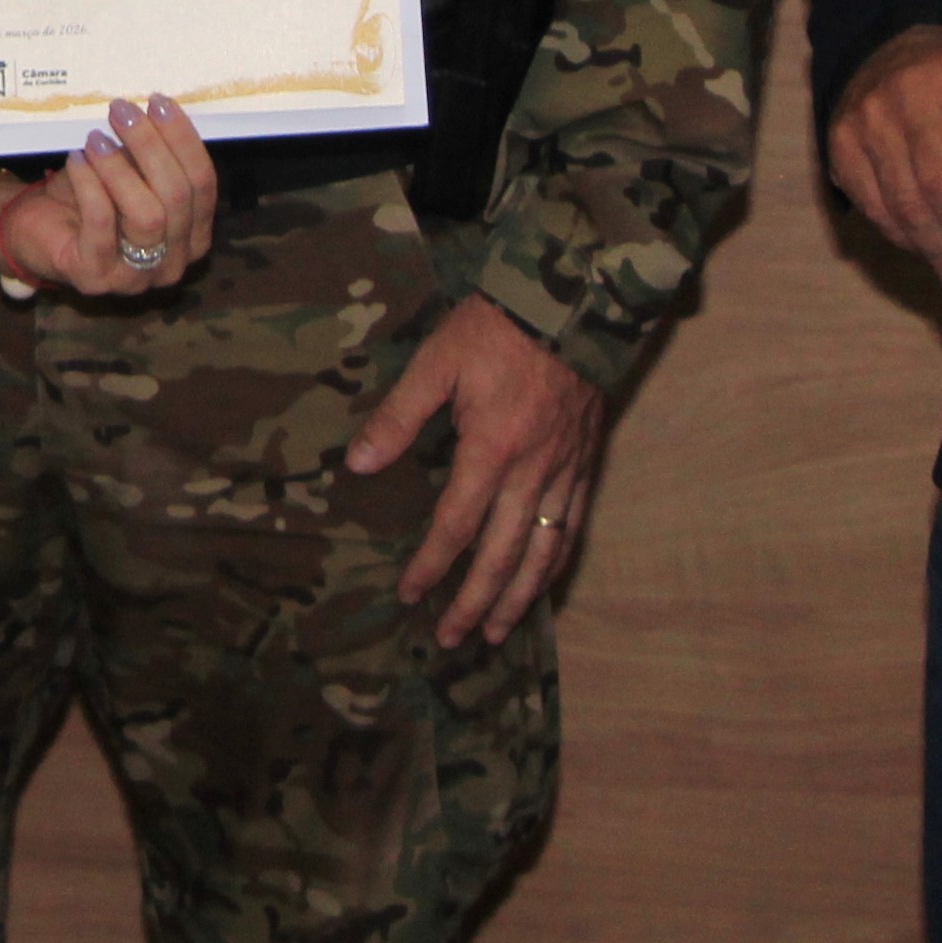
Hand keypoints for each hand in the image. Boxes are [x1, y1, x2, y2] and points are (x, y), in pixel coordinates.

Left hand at [0, 98, 219, 297]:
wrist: (35, 229)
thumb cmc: (90, 197)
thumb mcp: (129, 171)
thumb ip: (150, 153)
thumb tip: (157, 110)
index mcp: (194, 236)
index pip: (203, 184)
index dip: (184, 139)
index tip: (158, 102)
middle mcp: (174, 263)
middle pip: (178, 197)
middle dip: (151, 146)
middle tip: (122, 111)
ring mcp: (137, 278)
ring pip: (148, 215)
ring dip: (120, 168)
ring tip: (95, 138)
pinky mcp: (95, 278)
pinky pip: (102, 224)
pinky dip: (90, 185)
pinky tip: (76, 160)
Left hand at [349, 297, 607, 649]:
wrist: (572, 304)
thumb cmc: (498, 328)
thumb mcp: (437, 362)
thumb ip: (398, 417)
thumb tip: (357, 464)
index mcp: (491, 450)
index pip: (456, 526)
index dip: (431, 565)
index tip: (410, 594)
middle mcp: (531, 473)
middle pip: (502, 555)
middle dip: (476, 603)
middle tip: (453, 638)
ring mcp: (563, 472)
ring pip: (543, 552)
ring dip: (519, 597)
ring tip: (498, 631)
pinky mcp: (585, 464)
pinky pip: (572, 526)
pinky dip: (556, 563)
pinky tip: (542, 583)